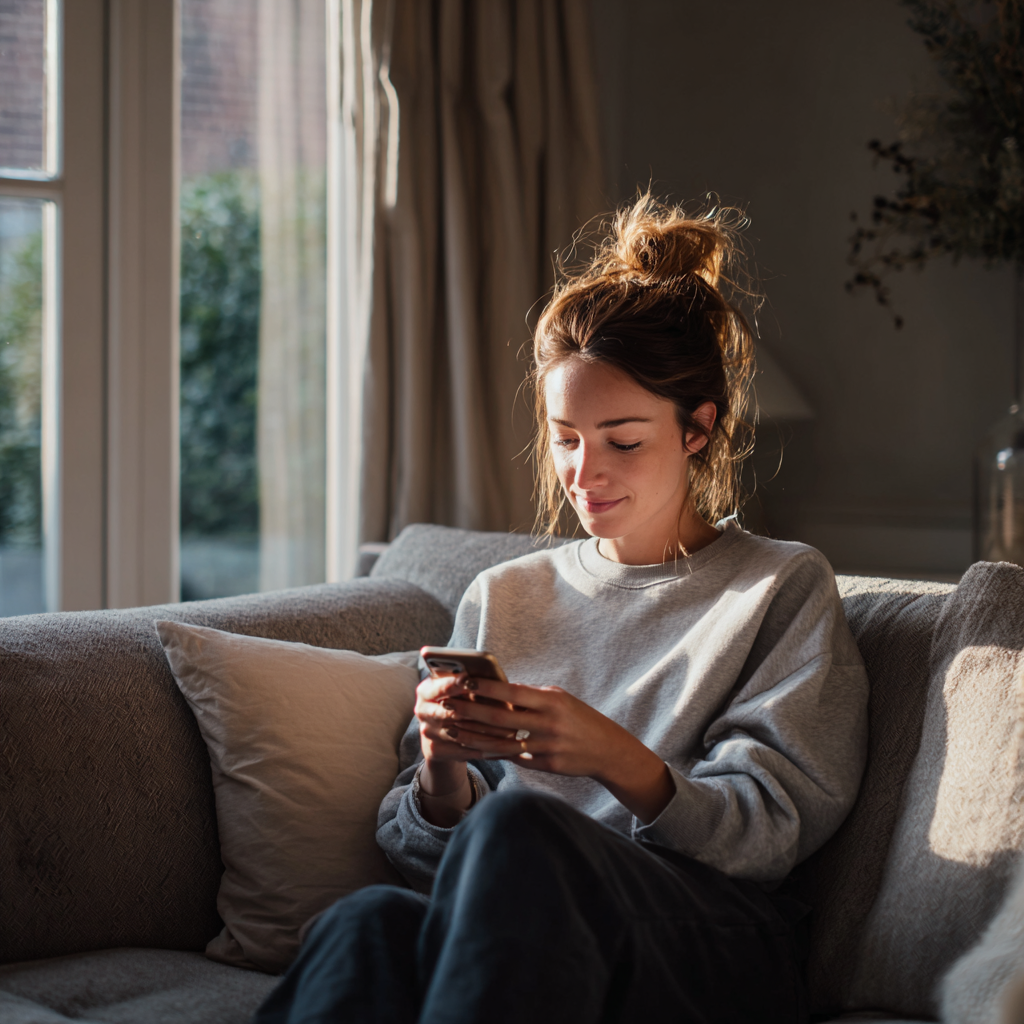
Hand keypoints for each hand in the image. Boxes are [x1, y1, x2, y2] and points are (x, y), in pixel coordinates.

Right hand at [413, 672, 523, 826]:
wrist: (443, 733)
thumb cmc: (460, 702)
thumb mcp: (461, 690)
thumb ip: (472, 683)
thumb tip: (497, 679)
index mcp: (426, 690)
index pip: (439, 686)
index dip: (454, 684)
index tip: (470, 679)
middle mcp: (422, 710)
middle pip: (448, 712)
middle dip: (476, 711)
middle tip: (502, 712)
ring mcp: (427, 732)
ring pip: (459, 734)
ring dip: (487, 734)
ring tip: (511, 732)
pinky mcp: (433, 750)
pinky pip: (462, 750)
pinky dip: (484, 750)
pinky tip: (504, 749)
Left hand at [434, 677, 675, 824]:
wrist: (607, 750)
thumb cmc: (578, 718)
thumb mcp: (559, 699)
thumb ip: (531, 696)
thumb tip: (497, 687)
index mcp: (551, 701)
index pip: (513, 691)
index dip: (487, 687)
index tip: (464, 680)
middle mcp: (548, 723)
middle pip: (501, 718)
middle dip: (471, 711)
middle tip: (447, 705)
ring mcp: (546, 747)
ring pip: (502, 742)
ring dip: (474, 736)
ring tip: (452, 729)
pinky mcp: (545, 766)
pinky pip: (512, 758)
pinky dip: (491, 753)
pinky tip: (472, 748)